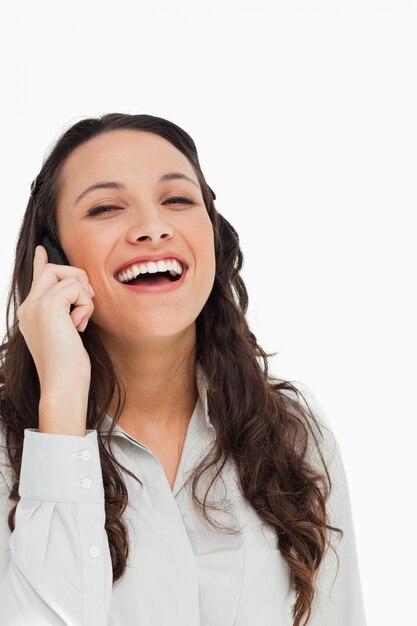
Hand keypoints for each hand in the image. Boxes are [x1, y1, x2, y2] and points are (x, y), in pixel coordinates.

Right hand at [17, 245, 94, 392]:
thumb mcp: (67, 332)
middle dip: (78, 279)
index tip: (42, 250)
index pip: (37, 278)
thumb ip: (67, 310)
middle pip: (54, 269)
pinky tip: (78, 326)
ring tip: (79, 323)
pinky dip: (85, 306)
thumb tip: (79, 290)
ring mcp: (35, 304)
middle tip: (87, 301)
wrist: (63, 383)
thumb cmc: (69, 365)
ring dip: (84, 298)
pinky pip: (76, 288)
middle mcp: (28, 306)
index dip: (41, 262)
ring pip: (68, 276)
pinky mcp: (47, 305)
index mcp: (30, 312)